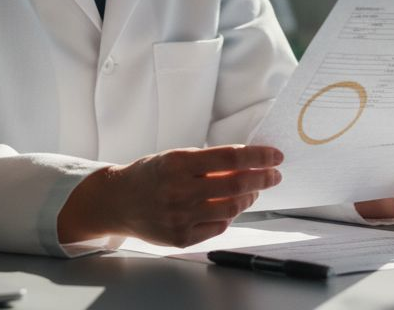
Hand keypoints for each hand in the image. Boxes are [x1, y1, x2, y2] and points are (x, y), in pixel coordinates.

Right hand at [58, 145, 283, 246]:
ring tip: (252, 191)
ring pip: (231, 208)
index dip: (258, 156)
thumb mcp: (174, 157)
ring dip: (249, 198)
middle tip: (274, 175)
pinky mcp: (181, 237)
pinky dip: (230, 215)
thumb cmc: (150, 175)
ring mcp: (180, 216)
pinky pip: (219, 227)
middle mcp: (178, 190)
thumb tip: (248, 163)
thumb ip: (207, 161)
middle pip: (236, 185)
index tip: (275, 156)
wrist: (118, 202)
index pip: (230, 157)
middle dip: (263, 179)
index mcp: (177, 163)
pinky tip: (228, 207)